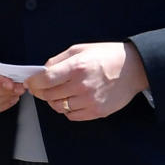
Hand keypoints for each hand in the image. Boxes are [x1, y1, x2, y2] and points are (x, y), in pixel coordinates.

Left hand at [26, 42, 147, 119]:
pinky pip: (71, 115)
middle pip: (48, 95)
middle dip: (42, 92)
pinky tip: (73, 100)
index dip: (33, 82)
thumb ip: (58, 60)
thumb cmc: (107, 56)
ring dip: (55, 101)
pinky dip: (68, 109)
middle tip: (43, 88)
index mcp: (76, 67)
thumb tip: (41, 71)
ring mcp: (89, 101)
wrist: (133, 69)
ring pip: (58, 107)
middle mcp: (82, 86)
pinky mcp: (96, 112)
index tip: (31, 82)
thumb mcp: (80, 49)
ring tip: (61, 93)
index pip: (45, 80)